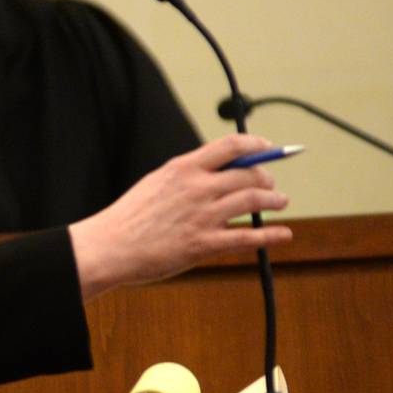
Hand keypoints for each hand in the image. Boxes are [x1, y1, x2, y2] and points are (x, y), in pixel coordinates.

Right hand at [68, 134, 292, 300]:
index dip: (255, 145)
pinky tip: (283, 234)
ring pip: (254, 200)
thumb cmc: (130, 218)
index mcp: (183, 168)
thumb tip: (215, 172)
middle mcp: (197, 188)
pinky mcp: (203, 244)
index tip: (267, 147)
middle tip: (271, 185)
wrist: (109, 247)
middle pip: (248, 173)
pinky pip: (247, 236)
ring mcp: (202, 216)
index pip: (230, 146)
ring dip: (274, 200)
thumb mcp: (156, 183)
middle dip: (266, 177)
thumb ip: (186, 176)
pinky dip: (271, 234)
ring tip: (280, 203)